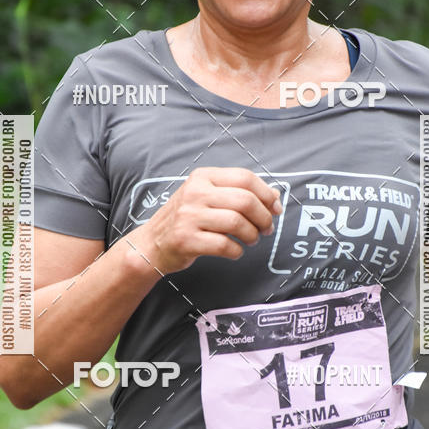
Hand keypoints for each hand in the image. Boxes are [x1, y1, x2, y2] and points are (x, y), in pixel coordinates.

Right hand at [132, 167, 282, 273]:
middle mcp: (195, 193)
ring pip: (237, 223)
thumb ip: (239, 193)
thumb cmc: (187, 219)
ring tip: (251, 239)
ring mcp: (189, 216)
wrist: (152, 243)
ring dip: (252, 235)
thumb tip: (275, 196)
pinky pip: (225, 245)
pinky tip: (234, 250)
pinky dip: (237, 250)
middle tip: (266, 228)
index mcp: (203, 177)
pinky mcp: (186, 240)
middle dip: (263, 217)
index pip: (245, 178)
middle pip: (245, 201)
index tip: (275, 208)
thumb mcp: (208, 197)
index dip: (266, 194)